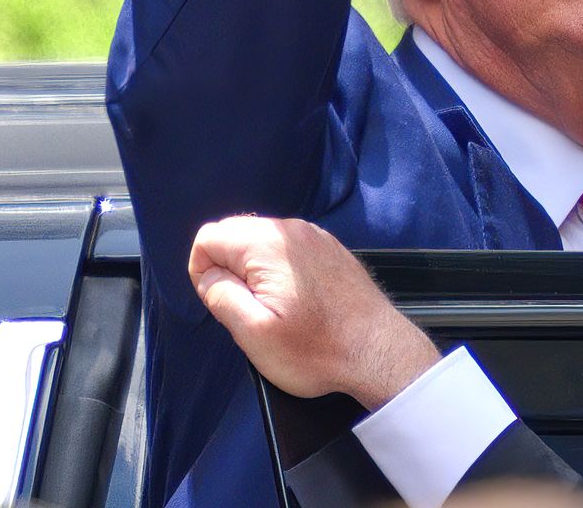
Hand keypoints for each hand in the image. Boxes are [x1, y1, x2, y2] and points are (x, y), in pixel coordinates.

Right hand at [188, 216, 440, 409]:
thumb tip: (207, 274)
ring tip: (277, 310)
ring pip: (262, 242)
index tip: (224, 303)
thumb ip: (220, 295)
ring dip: (256, 272)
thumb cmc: (316, 349)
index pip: (209, 237)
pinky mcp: (331, 250)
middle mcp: (292, 229)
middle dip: (230, 270)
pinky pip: (288, 250)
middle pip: (235, 235)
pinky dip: (280, 271)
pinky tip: (297, 302)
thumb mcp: (253, 333)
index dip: (203, 271)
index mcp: (268, 243)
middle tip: (250, 310)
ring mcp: (315, 237)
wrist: (379, 353)